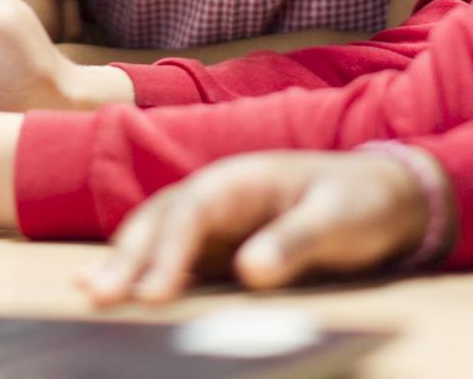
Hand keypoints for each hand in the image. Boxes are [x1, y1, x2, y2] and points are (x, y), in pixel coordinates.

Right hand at [77, 151, 436, 305]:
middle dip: (126, 256)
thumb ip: (296, 242)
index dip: (170, 252)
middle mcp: (217, 195)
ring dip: (123, 262)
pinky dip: (142, 273)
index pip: (193, 211)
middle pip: (160, 219)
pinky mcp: (218, 247)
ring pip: (155, 235)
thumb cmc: (361, 201)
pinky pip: (172, 258)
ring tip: (90, 293)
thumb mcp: (339, 219)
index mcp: (243, 178)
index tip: (154, 294)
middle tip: (95, 295)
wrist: (383, 194)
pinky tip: (117, 293)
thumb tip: (250, 271)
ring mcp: (214, 221)